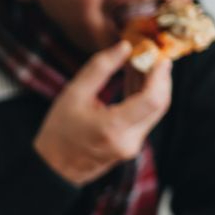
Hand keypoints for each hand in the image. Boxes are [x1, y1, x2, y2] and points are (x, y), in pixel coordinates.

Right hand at [33, 41, 172, 185]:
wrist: (53, 168)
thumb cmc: (58, 131)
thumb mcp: (73, 94)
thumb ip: (100, 68)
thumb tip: (124, 47)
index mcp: (112, 127)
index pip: (152, 100)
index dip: (160, 76)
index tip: (158, 57)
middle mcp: (128, 140)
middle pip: (160, 104)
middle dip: (161, 77)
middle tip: (153, 54)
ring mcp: (132, 147)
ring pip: (155, 111)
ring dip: (153, 86)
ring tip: (142, 63)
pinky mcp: (131, 147)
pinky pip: (145, 119)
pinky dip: (145, 98)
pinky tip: (136, 82)